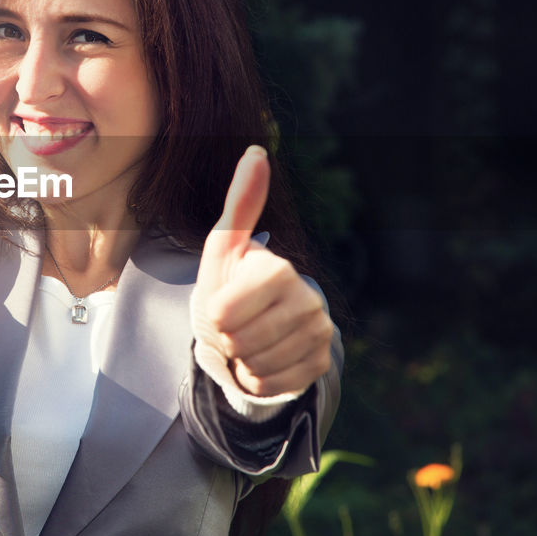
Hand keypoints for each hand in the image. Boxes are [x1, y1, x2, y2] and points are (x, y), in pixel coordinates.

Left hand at [192, 145, 333, 397]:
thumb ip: (241, 202)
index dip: (215, 315)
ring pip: (257, 365)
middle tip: (236, 325)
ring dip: (242, 359)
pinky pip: (273, 385)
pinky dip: (258, 379)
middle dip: (228, 339)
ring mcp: (319, 333)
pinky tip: (263, 359)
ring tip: (249, 340)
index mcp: (279, 270)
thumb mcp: (225, 245)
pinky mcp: (321, 362)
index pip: (226, 314)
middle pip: (241, 341)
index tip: (223, 304)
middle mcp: (308, 299)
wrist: (256, 324)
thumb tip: (257, 149)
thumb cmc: (232, 281)